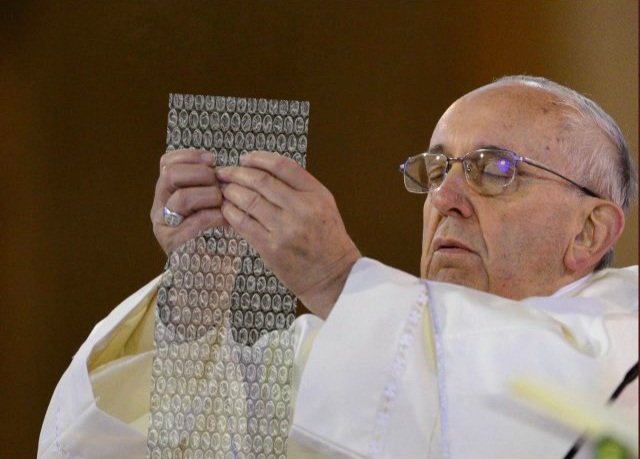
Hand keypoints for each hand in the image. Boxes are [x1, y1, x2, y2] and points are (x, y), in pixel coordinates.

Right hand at [151, 148, 226, 254]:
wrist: (209, 273)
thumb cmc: (213, 235)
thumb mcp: (208, 204)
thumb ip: (207, 185)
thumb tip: (224, 168)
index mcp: (166, 192)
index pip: (167, 163)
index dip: (190, 156)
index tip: (212, 159)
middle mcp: (159, 207)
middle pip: (170, 175)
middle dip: (200, 173)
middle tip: (217, 183)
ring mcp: (164, 226)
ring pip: (182, 198)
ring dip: (209, 195)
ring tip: (223, 202)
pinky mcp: (174, 243)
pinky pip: (194, 222)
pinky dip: (215, 216)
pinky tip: (226, 218)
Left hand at [216, 151, 360, 317]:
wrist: (333, 276)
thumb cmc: (327, 240)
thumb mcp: (324, 205)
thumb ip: (300, 187)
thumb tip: (263, 170)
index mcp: (316, 194)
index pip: (282, 166)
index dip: (258, 158)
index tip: (245, 158)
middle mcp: (301, 209)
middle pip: (261, 180)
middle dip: (237, 173)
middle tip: (225, 172)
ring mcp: (285, 229)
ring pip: (248, 200)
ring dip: (230, 191)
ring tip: (224, 190)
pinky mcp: (270, 248)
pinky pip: (242, 223)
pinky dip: (230, 213)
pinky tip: (226, 209)